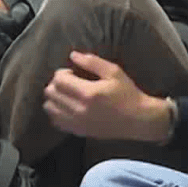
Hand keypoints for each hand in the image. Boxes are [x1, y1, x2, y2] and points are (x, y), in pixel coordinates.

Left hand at [43, 51, 172, 142]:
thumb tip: (72, 55)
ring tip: (66, 94)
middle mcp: (80, 110)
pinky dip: (56, 112)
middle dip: (55, 84)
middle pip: (51, 94)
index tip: (72, 73)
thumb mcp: (114, 72)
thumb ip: (92, 62)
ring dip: (54, 98)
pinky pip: (56, 122)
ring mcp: (78, 123)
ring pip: (49, 108)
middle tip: (68, 82)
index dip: (61, 73)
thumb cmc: (127, 93)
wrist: (138, 119)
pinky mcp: (78, 131)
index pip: (59, 81)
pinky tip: (66, 107)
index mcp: (89, 93)